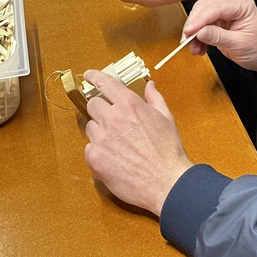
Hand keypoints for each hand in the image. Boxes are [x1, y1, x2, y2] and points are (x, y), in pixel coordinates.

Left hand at [83, 72, 191, 215]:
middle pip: (92, 105)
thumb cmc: (168, 151)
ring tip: (118, 145)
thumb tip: (150, 86)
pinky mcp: (95, 158)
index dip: (94, 77)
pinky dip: (98, 153)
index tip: (89, 75)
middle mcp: (112, 118)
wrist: (166, 181)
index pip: (105, 83)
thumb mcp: (166, 118)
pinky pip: (89, 149)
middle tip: (112, 122)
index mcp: (129, 104)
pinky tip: (114, 159)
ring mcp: (101, 138)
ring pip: (90, 128)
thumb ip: (154, 98)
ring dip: (100, 133)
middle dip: (101, 111)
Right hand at [183, 0, 256, 74]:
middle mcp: (233, 2)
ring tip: (195, 48)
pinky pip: (202, 24)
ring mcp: (225, 10)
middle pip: (204, 8)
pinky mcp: (219, 18)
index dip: (200, 19)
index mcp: (242, 4)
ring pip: (200, 15)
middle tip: (187, 41)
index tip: (189, 31)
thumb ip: (218, 37)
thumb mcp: (239, 45)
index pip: (215, 7)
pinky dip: (197, 36)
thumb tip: (199, 32)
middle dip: (194, 26)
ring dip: (194, 32)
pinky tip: (199, 47)